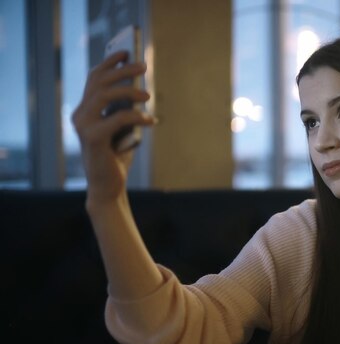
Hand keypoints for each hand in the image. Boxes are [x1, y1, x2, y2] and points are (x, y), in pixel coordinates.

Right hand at [71, 51, 154, 204]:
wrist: (109, 187)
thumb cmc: (117, 158)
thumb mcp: (124, 129)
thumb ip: (127, 109)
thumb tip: (142, 88)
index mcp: (85, 110)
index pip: (94, 78)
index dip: (109, 62)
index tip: (125, 51)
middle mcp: (80, 115)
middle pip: (99, 82)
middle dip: (122, 70)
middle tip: (143, 66)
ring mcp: (83, 126)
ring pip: (105, 96)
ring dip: (129, 90)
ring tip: (148, 94)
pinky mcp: (93, 138)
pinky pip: (117, 118)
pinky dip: (136, 116)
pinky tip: (151, 120)